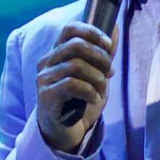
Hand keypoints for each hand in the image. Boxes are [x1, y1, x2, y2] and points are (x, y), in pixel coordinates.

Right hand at [34, 22, 115, 153]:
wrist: (65, 131)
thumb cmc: (79, 100)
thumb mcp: (95, 74)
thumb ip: (103, 53)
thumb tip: (114, 28)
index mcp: (58, 52)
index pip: (70, 29)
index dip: (91, 32)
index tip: (108, 45)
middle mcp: (47, 61)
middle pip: (76, 45)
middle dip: (100, 58)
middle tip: (110, 73)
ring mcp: (45, 78)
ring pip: (76, 66)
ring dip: (97, 78)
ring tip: (103, 90)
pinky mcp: (46, 95)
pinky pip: (72, 85)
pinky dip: (90, 91)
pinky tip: (94, 99)